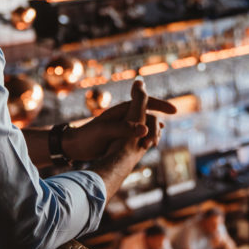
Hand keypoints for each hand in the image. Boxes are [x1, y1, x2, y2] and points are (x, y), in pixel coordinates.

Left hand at [89, 80, 173, 198]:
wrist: (74, 147)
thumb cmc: (87, 137)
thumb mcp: (105, 131)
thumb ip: (125, 129)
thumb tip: (145, 129)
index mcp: (122, 109)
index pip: (146, 102)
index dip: (161, 105)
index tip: (174, 110)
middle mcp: (125, 115)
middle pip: (148, 115)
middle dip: (156, 124)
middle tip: (159, 136)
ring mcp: (124, 126)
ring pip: (145, 125)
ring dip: (153, 132)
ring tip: (154, 143)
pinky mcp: (122, 137)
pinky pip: (140, 134)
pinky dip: (147, 137)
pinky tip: (150, 144)